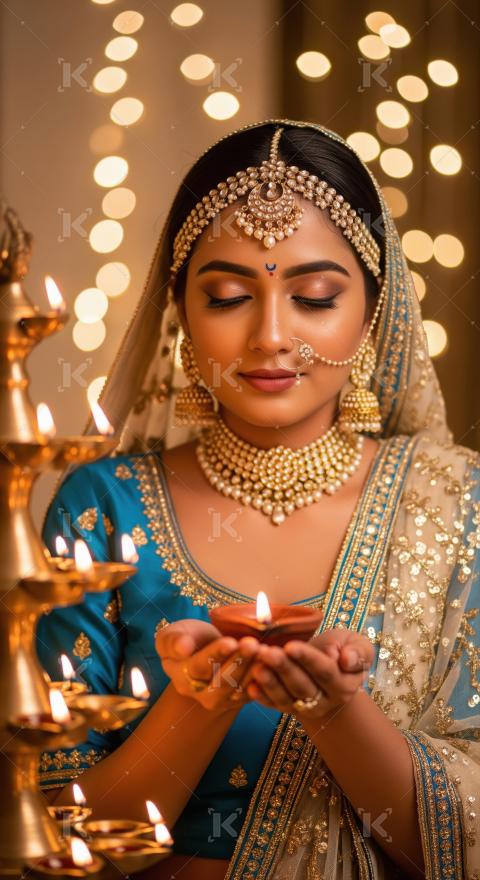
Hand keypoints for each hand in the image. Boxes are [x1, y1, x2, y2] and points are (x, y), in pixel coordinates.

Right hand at [156, 619, 261, 713]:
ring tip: (264, 650)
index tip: (230, 642)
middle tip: (253, 644)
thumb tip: (183, 648)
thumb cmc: (188, 638)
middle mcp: (199, 693)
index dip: (215, 655)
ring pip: (239, 689)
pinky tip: (272, 661)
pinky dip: (263, 678)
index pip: (199, 668)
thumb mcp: (174, 633)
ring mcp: (220, 700)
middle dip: (239, 662)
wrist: (203, 651)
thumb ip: (173, 639)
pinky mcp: (238, 700)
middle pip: (222, 682)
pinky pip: (252, 692)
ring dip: (253, 670)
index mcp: (181, 676)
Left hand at [245, 629, 373, 719]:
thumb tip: (346, 660)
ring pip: (286, 697)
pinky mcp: (286, 708)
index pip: (325, 672)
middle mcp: (324, 701)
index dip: (307, 659)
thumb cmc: (341, 651)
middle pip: (302, 686)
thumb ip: (358, 652)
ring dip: (269, 681)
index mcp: (343, 686)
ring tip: (256, 665)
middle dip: (283, 668)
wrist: (329, 669)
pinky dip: (261, 697)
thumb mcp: (358, 645)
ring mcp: (303, 708)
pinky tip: (249, 685)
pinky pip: (273, 705)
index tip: (290, 645)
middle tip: (266, 652)